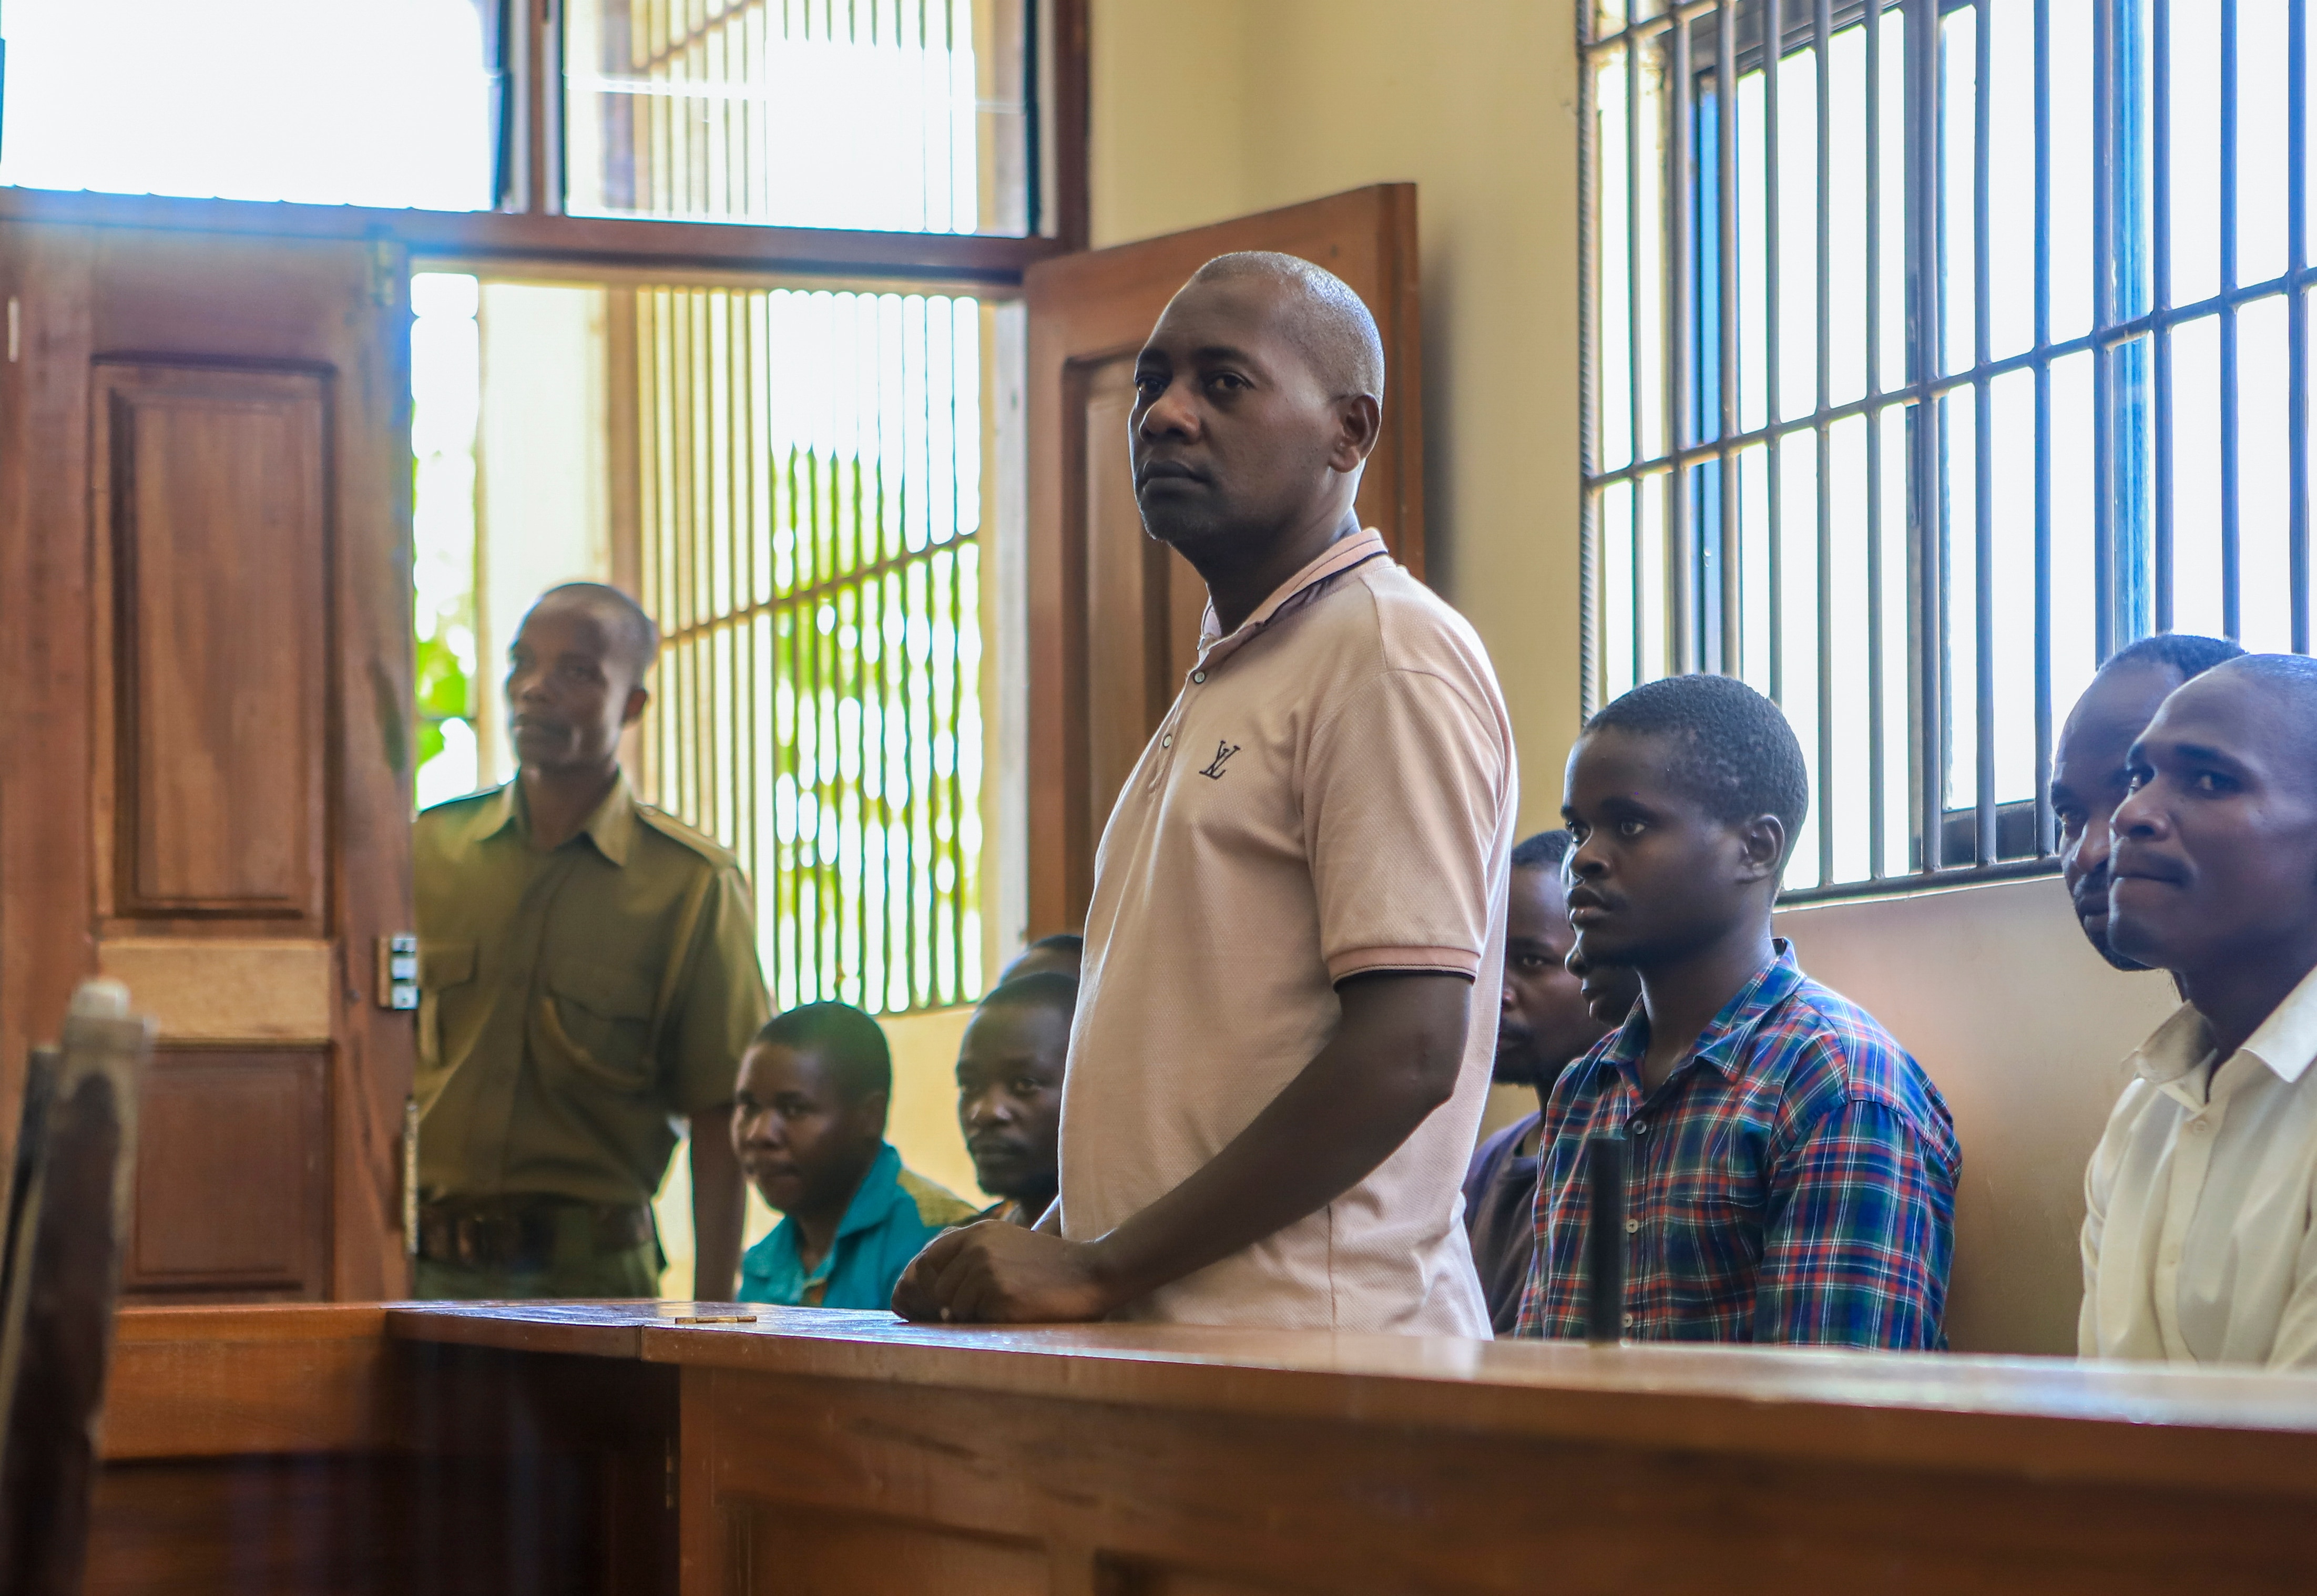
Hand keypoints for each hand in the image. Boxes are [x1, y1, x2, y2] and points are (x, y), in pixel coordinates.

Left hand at [891, 1220, 1120, 1323]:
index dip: (933, 1282)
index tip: (948, 1296)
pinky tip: (1019, 1310)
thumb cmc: (1049, 1266)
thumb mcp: (1007, 1243)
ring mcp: (987, 1270)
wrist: (1091, 1273)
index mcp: (978, 1232)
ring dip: (976, 1314)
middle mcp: (978, 1247)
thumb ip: (971, 1255)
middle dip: (956, 1303)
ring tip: (1009, 1304)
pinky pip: (977, 1319)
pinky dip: (992, 1321)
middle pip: (938, 1288)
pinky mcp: (1000, 1295)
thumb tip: (935, 1292)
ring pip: (954, 1307)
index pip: (930, 1259)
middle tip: (987, 1306)